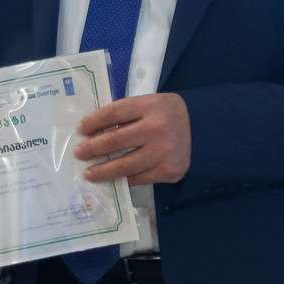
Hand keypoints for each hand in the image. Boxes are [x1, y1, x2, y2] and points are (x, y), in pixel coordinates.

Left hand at [74, 93, 190, 185]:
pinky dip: (124, 179)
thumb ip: (127, 114)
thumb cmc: (169, 115)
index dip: (93, 122)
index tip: (80, 130)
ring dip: (103, 170)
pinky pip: (138, 178)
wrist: (205, 131)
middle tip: (79, 153)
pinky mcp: (168, 171)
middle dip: (92, 149)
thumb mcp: (150, 104)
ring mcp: (162, 152)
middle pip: (114, 140)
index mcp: (149, 106)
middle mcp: (155, 129)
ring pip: (124, 165)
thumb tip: (94, 131)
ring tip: (89, 173)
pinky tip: (113, 179)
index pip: (113, 114)